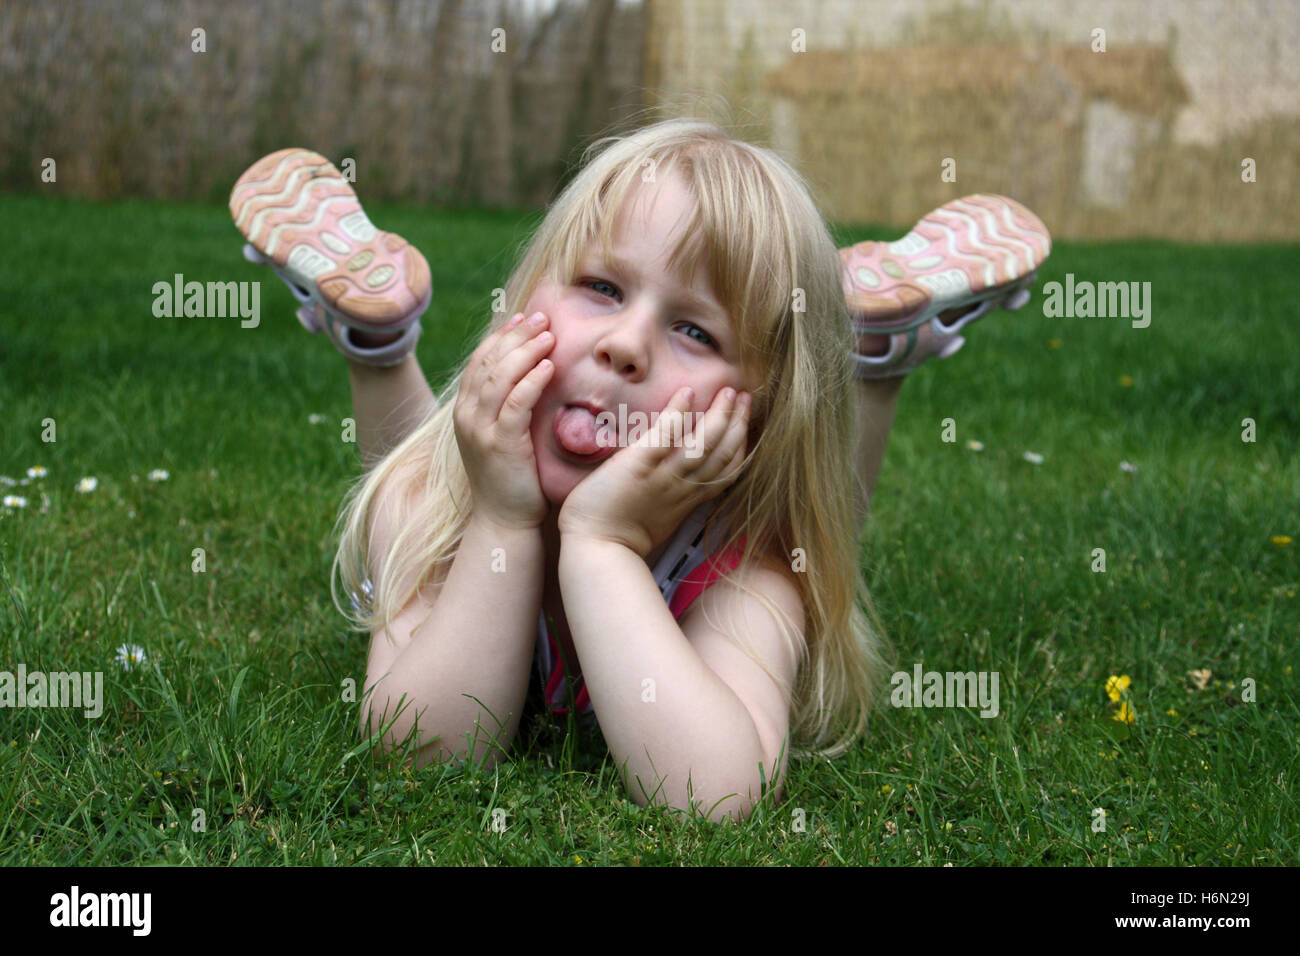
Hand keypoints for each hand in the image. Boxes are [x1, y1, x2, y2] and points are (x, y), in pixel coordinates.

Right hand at [454, 311, 555, 529]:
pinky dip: (532, 380)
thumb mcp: (503, 435)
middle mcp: (467, 416)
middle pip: (489, 361)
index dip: (502, 336)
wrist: (504, 520)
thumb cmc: (511, 478)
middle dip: (516, 335)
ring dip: (526, 350)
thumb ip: (508, 407)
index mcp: (465, 410)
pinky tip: (549, 366)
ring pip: (500, 377)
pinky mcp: (500, 444)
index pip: (480, 361)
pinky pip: (516, 403)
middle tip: (542, 316)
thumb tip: (532, 374)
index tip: (524, 318)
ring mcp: (481, 430)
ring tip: (549, 334)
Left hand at [557, 384, 751, 557]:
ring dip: (720, 415)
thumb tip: (673, 475)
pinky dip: (678, 413)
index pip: (727, 471)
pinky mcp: (638, 466)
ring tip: (729, 391)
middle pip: (723, 453)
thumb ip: (669, 496)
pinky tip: (687, 393)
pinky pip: (665, 436)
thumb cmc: (616, 535)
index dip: (741, 445)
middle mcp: (682, 487)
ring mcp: (663, 476)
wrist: (593, 548)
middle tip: (744, 397)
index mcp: (687, 499)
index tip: (745, 423)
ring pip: (704, 444)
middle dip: (738, 423)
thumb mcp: (656, 518)